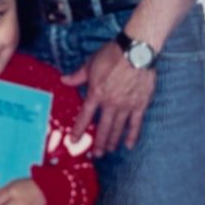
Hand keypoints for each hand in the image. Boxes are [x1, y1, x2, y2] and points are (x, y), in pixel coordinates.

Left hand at [63, 40, 155, 154]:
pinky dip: (132, 135)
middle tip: (96, 154)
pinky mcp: (140, 105)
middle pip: (103, 128)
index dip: (79, 130)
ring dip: (113, 141)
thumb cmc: (112, 55)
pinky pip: (136, 124)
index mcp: (96, 93)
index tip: (74, 141)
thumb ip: (77, 76)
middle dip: (99, 143)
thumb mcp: (90, 64)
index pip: (85, 116)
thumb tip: (63, 80)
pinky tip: (129, 145)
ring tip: (109, 150)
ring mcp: (126, 105)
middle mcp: (110, 103)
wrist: (136, 51)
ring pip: (118, 128)